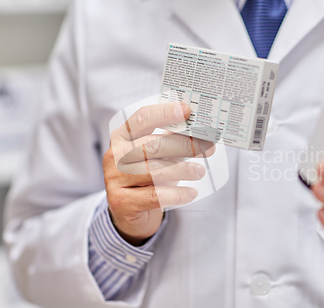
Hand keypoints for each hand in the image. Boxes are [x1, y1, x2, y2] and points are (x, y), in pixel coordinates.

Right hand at [103, 102, 214, 245]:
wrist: (129, 212)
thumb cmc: (146, 177)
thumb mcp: (153, 155)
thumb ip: (168, 141)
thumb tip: (200, 131)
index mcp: (122, 136)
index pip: (142, 118)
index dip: (165, 113)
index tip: (187, 110)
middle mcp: (115, 155)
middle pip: (152, 145)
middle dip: (185, 145)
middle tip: (208, 147)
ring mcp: (115, 179)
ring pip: (154, 171)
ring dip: (183, 170)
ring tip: (199, 171)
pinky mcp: (123, 202)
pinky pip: (156, 196)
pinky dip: (178, 194)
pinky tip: (191, 193)